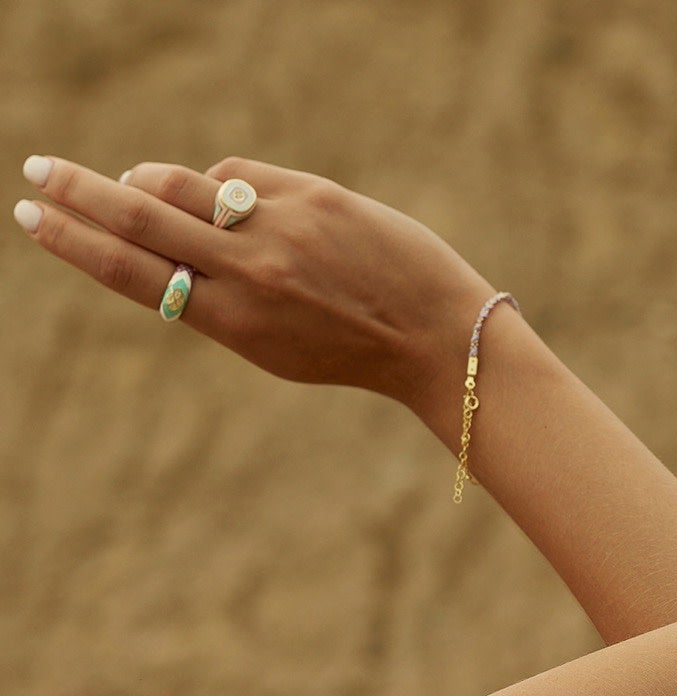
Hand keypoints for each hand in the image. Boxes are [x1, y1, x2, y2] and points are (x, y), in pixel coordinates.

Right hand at [13, 153, 496, 410]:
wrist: (437, 339)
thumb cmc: (351, 345)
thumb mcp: (275, 341)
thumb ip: (217, 289)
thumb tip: (157, 210)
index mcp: (234, 322)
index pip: (131, 273)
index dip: (73, 241)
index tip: (31, 215)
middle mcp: (250, 273)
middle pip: (139, 217)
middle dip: (77, 191)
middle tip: (35, 171)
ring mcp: (280, 230)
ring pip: (182, 185)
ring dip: (142, 181)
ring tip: (124, 186)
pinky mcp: (313, 196)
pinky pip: (238, 178)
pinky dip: (219, 187)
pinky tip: (222, 202)